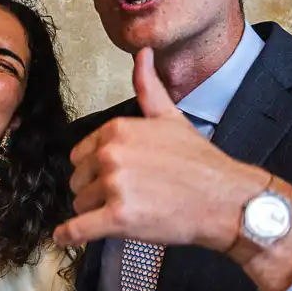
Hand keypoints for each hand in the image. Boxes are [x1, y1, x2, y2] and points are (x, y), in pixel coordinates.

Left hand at [54, 48, 265, 250]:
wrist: (225, 200)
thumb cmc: (200, 164)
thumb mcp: (171, 118)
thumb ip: (148, 87)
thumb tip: (142, 54)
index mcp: (117, 130)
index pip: (80, 155)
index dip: (96, 170)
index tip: (118, 177)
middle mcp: (111, 154)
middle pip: (78, 180)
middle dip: (95, 192)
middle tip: (128, 196)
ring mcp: (114, 186)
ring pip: (80, 205)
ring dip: (96, 214)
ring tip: (130, 212)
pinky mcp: (118, 218)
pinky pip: (77, 230)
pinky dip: (69, 235)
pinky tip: (65, 236)